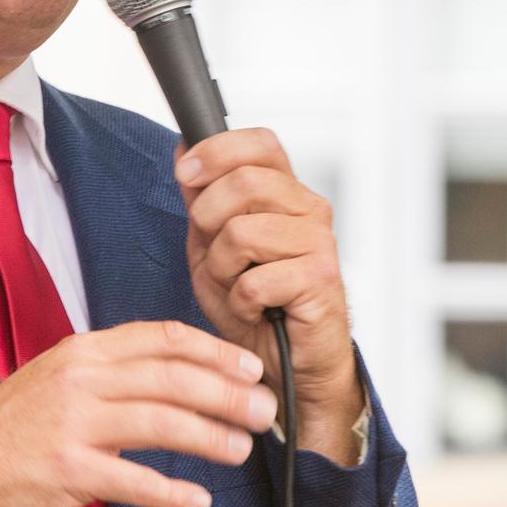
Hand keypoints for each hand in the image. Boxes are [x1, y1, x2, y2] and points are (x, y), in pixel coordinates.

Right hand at [0, 320, 277, 506]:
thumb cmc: (13, 426)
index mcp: (84, 351)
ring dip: (210, 438)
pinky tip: (198, 501)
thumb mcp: (60, 376)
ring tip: (241, 450)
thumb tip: (181, 376)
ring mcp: (73, 424)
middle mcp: (81, 379)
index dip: (214, 351)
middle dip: (227, 394)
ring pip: (161, 423)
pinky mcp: (66, 470)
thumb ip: (113, 371)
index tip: (249, 368)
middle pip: (172, 378)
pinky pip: (133, 480)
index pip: (162, 338)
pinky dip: (171, 492)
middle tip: (263, 412)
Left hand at [177, 128, 363, 463]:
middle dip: (208, 219)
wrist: (285, 363)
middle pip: (244, 182)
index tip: (187, 174)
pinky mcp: (321, 279)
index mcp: (285, 193)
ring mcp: (319, 243)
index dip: (217, 150)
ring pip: (243, 232)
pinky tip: (254, 309)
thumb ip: (201, 200)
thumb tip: (186, 153)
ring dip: (222, 267)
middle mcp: (309, 210)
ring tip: (236, 286)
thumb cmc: (255, 304)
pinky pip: (255, 279)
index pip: (259, 143)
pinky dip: (240, 300)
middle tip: (214, 252)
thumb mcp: (212, 246)